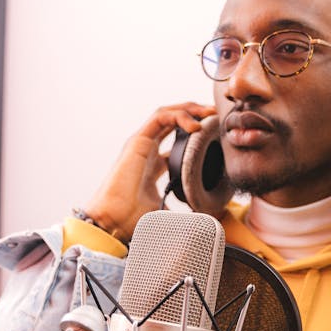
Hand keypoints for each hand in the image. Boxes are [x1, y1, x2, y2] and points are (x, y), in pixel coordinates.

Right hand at [81, 102, 214, 240]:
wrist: (114, 221)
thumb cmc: (133, 219)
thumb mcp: (168, 210)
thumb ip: (182, 209)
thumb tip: (203, 219)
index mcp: (154, 165)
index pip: (176, 141)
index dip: (197, 134)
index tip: (217, 135)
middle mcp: (148, 150)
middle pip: (173, 121)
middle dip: (196, 113)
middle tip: (216, 115)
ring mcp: (142, 143)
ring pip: (167, 113)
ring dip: (190, 109)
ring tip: (209, 113)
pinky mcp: (138, 140)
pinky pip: (161, 117)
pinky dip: (179, 116)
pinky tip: (195, 127)